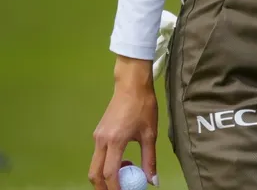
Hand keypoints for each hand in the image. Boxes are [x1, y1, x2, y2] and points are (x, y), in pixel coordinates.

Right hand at [90, 57, 158, 187]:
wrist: (131, 85)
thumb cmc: (143, 106)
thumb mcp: (150, 133)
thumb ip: (150, 159)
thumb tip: (153, 180)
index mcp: (115, 141)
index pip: (109, 173)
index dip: (115, 188)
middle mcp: (101, 141)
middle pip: (94, 174)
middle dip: (104, 187)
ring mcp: (97, 137)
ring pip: (94, 165)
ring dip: (106, 174)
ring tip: (127, 170)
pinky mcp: (98, 133)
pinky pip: (98, 155)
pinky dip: (107, 163)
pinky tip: (124, 159)